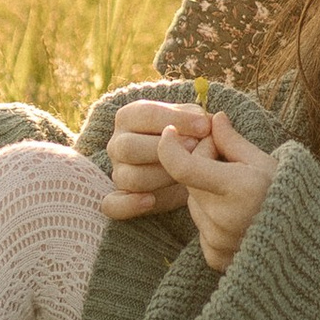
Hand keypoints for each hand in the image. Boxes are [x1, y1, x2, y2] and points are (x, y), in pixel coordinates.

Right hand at [105, 93, 209, 219]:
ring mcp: (117, 172)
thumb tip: (206, 123)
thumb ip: (198, 120)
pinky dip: (128, 204)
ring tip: (186, 176)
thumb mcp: (194, 123)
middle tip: (195, 149)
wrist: (187, 171)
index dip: (177, 120)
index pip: (146, 114)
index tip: (205, 127)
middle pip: (129, 147)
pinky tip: (150, 201)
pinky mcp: (118, 198)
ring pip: (129, 177)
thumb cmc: (190, 139)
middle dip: (165, 149)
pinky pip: (112, 205)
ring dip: (160, 176)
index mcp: (130, 117)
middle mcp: (118, 143)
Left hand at [151, 110, 280, 273]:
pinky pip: (200, 228)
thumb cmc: (290, 195)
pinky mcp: (215, 257)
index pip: (183, 167)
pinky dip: (212, 218)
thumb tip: (214, 118)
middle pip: (189, 181)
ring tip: (237, 193)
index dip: (169, 147)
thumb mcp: (265, 162)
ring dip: (206, 193)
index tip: (170, 133)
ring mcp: (218, 241)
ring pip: (194, 204)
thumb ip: (233, 141)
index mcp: (239, 188)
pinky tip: (237, 216)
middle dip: (201, 165)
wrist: (308, 240)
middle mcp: (224, 218)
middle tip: (228, 160)